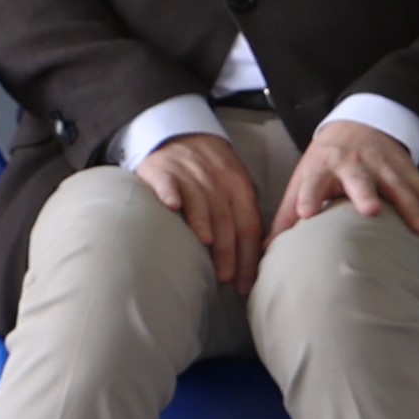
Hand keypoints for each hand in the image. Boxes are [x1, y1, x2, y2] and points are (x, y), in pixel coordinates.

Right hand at [127, 127, 263, 288]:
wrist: (179, 133)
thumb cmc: (209, 170)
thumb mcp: (234, 185)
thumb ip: (242, 214)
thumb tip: (256, 258)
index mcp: (239, 188)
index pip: (248, 225)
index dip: (248, 256)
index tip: (245, 284)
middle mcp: (217, 181)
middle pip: (226, 219)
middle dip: (228, 250)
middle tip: (226, 277)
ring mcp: (189, 174)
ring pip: (200, 201)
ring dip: (203, 222)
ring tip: (205, 244)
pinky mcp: (163, 170)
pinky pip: (168, 183)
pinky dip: (170, 193)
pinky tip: (172, 206)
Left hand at [279, 116, 418, 245]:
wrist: (357, 125)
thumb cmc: (325, 164)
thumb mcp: (304, 179)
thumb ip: (287, 215)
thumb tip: (266, 251)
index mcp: (323, 167)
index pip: (312, 181)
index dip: (308, 196)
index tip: (305, 213)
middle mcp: (353, 164)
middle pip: (359, 178)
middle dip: (365, 192)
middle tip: (371, 211)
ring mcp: (384, 166)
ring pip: (399, 186)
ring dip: (411, 207)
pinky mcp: (408, 172)